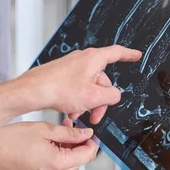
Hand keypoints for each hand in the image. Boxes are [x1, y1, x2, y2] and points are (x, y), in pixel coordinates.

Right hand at [0, 121, 98, 169]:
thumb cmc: (7, 140)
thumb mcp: (43, 129)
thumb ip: (68, 133)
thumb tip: (86, 134)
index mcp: (56, 164)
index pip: (88, 155)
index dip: (92, 141)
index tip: (91, 130)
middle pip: (79, 160)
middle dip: (80, 143)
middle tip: (74, 126)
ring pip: (67, 162)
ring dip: (68, 147)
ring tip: (59, 130)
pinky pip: (55, 165)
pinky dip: (57, 153)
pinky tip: (49, 140)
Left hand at [18, 45, 141, 123]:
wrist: (33, 91)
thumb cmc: (59, 89)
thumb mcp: (93, 96)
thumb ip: (111, 95)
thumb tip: (114, 95)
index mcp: (94, 59)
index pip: (117, 53)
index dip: (129, 55)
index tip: (136, 55)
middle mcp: (82, 59)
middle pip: (101, 80)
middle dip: (100, 100)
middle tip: (96, 117)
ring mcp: (71, 67)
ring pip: (87, 87)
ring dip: (86, 104)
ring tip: (78, 117)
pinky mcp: (61, 75)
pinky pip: (75, 88)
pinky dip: (76, 101)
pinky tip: (69, 113)